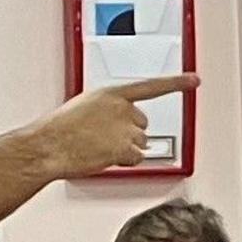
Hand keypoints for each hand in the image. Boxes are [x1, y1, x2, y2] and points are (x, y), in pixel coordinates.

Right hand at [39, 73, 192, 175]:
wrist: (47, 146)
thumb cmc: (58, 130)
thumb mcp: (83, 107)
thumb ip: (105, 109)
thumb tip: (113, 120)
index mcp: (111, 94)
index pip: (151, 86)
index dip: (176, 83)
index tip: (194, 80)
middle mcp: (122, 108)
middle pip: (142, 125)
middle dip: (128, 134)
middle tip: (103, 139)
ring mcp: (124, 128)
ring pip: (141, 144)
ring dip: (125, 149)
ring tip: (99, 147)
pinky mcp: (124, 147)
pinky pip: (136, 159)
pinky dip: (124, 161)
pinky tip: (104, 156)